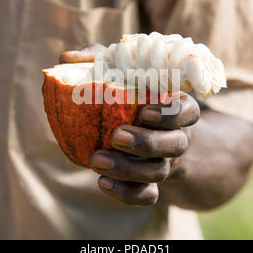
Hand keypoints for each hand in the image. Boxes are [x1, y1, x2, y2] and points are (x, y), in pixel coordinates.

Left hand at [59, 43, 252, 209]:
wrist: (148, 131)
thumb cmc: (132, 95)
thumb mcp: (120, 72)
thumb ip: (98, 60)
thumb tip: (66, 57)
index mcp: (175, 108)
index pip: (187, 111)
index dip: (171, 113)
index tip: (144, 111)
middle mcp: (176, 136)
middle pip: (176, 145)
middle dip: (147, 143)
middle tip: (116, 136)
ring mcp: (165, 162)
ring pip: (159, 172)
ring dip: (129, 169)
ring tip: (96, 161)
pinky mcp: (151, 182)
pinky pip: (148, 195)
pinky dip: (127, 193)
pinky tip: (102, 183)